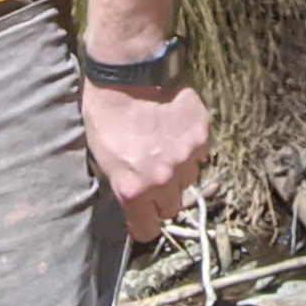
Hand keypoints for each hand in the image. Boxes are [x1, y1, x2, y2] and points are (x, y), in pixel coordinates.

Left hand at [84, 77, 211, 246]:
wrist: (129, 74)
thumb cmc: (106, 114)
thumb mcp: (103, 158)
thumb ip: (124, 186)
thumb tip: (136, 201)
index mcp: (133, 189)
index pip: (148, 230)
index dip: (145, 223)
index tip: (144, 215)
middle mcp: (163, 180)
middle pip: (173, 207)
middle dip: (164, 196)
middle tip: (155, 176)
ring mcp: (185, 158)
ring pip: (189, 180)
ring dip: (179, 171)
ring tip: (165, 147)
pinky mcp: (201, 135)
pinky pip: (200, 154)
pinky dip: (190, 147)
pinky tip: (176, 130)